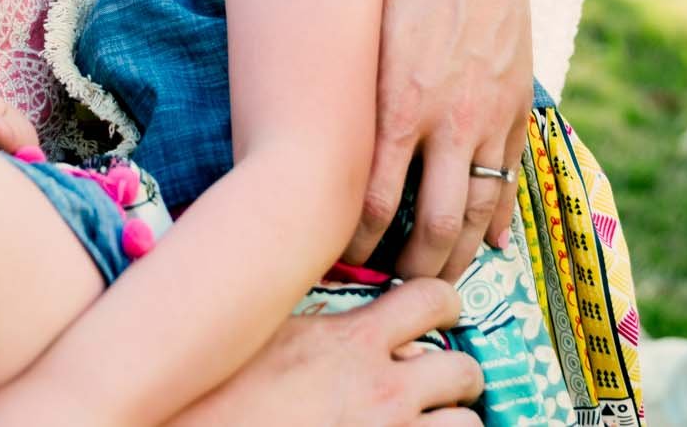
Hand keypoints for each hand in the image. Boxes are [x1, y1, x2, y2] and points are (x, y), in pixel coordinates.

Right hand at [163, 279, 483, 426]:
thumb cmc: (219, 392)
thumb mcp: (263, 333)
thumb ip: (308, 311)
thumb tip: (311, 274)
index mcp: (353, 342)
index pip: (433, 299)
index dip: (446, 301)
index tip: (442, 310)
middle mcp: (383, 389)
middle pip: (464, 368)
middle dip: (460, 374)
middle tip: (445, 381)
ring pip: (466, 425)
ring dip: (454, 420)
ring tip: (434, 421)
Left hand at [346, 0, 543, 281]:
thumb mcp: (362, 25)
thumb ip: (346, 83)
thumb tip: (309, 123)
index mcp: (398, 102)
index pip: (375, 201)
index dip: (359, 243)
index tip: (340, 263)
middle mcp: (448, 119)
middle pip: (432, 224)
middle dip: (411, 269)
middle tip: (391, 296)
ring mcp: (490, 114)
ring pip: (477, 210)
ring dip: (457, 254)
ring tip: (439, 284)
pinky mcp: (517, 101)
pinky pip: (512, 176)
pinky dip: (501, 215)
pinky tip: (491, 240)